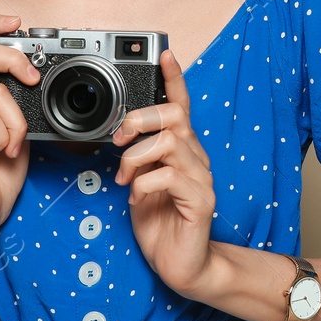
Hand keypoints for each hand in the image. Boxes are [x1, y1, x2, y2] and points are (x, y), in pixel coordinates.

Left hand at [112, 49, 216, 296]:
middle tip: (119, 141)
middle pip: (174, 117)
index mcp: (182, 152)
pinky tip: (137, 198)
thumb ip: (139, 158)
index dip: (174, 79)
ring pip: (170, 142)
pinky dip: (144, 183)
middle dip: (140, 120)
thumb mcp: (142, 183)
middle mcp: (196, 160)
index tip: (165, 54)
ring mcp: (201, 180)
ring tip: (126, 179)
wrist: (182, 265)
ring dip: (136, 157)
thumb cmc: (161, 224)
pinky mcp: (200, 202)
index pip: (182, 106)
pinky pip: (169, 176)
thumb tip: (123, 138)